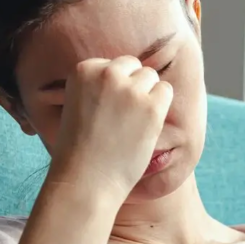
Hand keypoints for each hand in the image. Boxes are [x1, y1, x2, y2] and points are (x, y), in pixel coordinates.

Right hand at [47, 56, 173, 200]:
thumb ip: (98, 87)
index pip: (113, 65)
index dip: (116, 88)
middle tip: (125, 117)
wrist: (85, 178)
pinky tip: (147, 125)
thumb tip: (127, 76)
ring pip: (151, 77)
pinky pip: (166, 91)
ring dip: (148, 96)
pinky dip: (161, 106)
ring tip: (134, 122)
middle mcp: (107, 73)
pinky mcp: (151, 106)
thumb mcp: (78, 105)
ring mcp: (130, 89)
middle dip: (134, 87)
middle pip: (133, 67)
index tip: (108, 110)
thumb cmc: (80, 148)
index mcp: (83, 70)